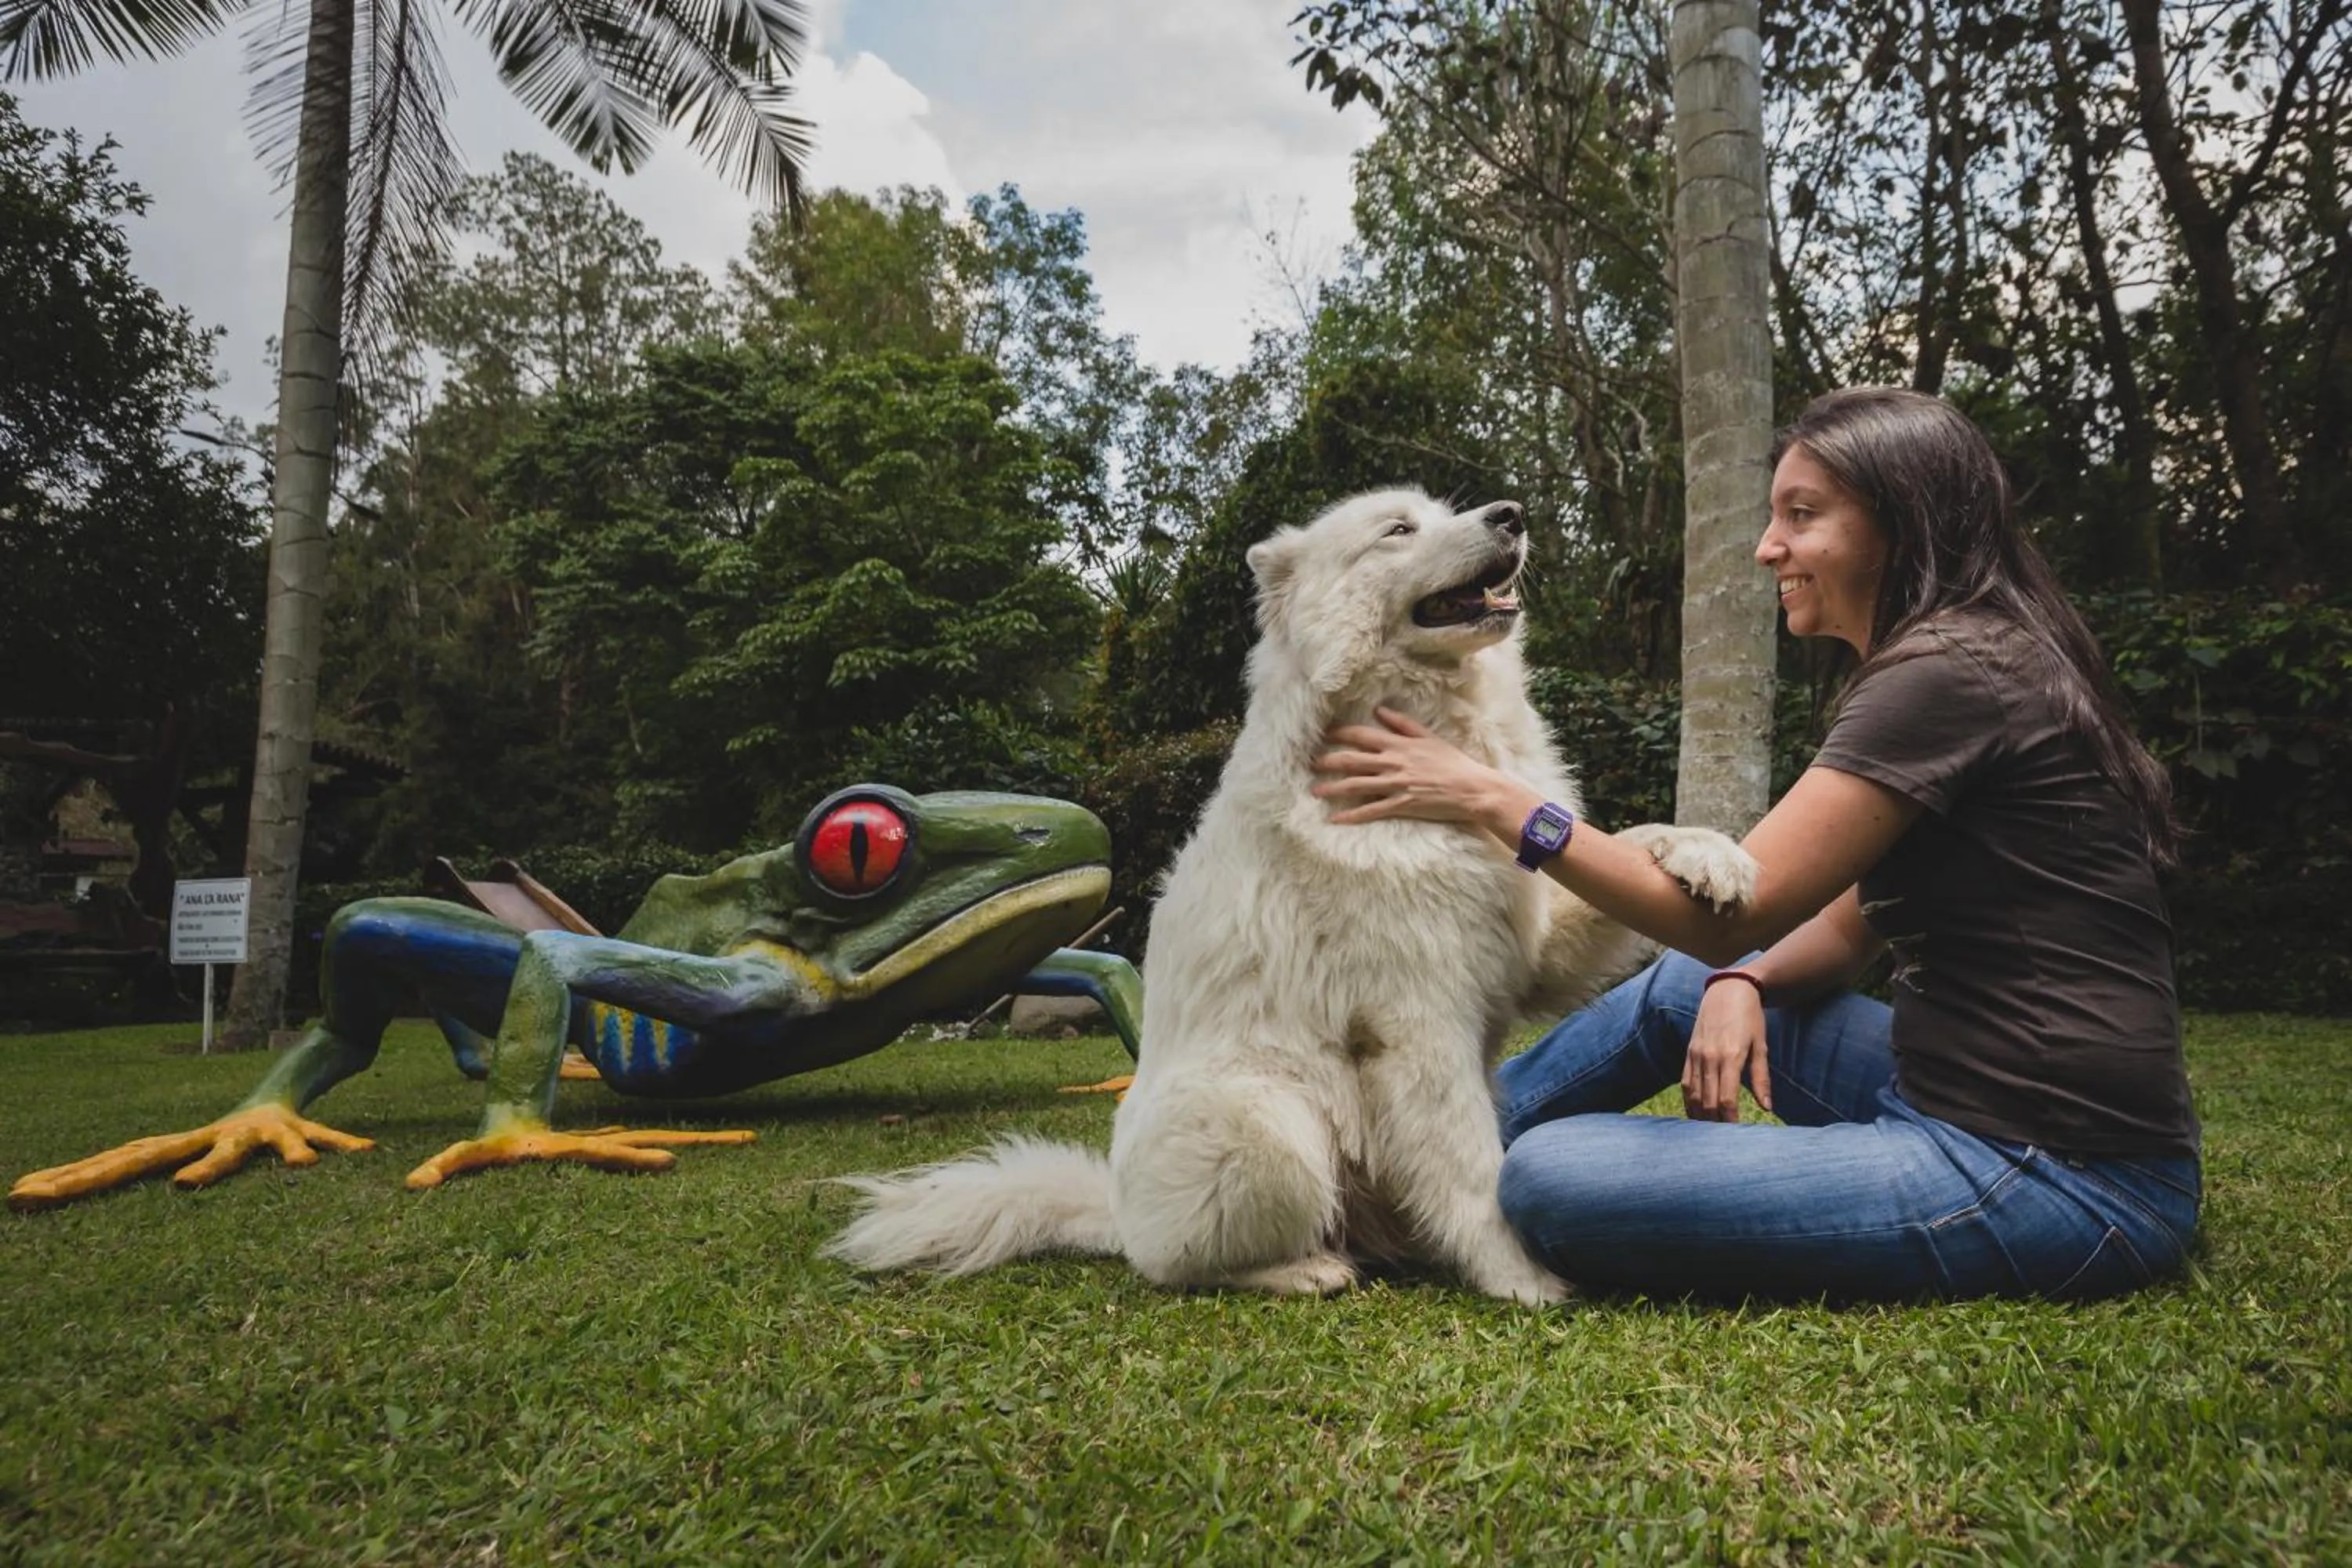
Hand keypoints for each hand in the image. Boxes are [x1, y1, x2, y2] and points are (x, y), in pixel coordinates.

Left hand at [1309, 707, 1526, 831]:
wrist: (1472, 789)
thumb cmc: (1453, 762)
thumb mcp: (1429, 737)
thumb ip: (1402, 724)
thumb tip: (1379, 710)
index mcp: (1399, 744)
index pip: (1362, 736)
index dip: (1340, 734)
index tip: (1324, 735)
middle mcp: (1392, 763)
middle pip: (1351, 760)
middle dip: (1328, 761)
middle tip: (1311, 764)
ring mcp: (1395, 785)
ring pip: (1356, 786)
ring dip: (1333, 788)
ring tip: (1315, 790)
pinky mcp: (1401, 806)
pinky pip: (1371, 811)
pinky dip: (1352, 816)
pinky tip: (1335, 820)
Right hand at [1682, 976, 1773, 1122]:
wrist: (1728, 990)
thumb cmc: (1750, 1018)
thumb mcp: (1761, 1046)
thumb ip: (1761, 1079)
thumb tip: (1767, 1108)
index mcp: (1730, 1057)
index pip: (1726, 1098)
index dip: (1730, 1119)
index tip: (1736, 1133)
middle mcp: (1709, 1058)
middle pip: (1708, 1101)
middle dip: (1715, 1122)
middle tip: (1724, 1138)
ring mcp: (1696, 1055)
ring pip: (1693, 1095)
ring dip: (1700, 1115)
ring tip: (1709, 1132)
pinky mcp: (1689, 1052)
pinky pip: (1685, 1083)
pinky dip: (1689, 1101)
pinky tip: (1695, 1113)